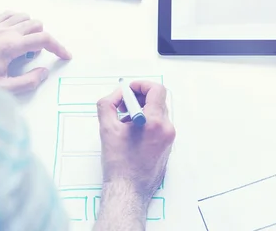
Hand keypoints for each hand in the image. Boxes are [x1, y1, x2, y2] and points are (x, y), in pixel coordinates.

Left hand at [0, 11, 70, 93]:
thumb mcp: (3, 87)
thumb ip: (27, 81)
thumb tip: (43, 72)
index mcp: (11, 46)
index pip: (43, 39)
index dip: (58, 47)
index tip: (64, 55)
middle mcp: (5, 32)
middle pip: (37, 25)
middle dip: (44, 39)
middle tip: (35, 57)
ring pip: (24, 17)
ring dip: (31, 29)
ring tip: (25, 46)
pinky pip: (8, 14)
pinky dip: (17, 20)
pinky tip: (15, 32)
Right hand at [97, 81, 174, 201]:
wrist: (128, 191)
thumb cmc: (119, 164)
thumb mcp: (107, 129)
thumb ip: (108, 104)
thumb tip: (116, 94)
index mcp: (155, 122)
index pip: (157, 90)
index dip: (141, 85)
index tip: (129, 89)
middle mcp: (166, 128)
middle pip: (157, 100)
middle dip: (139, 98)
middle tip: (122, 105)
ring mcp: (169, 139)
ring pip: (157, 113)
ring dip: (141, 110)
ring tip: (124, 121)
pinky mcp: (167, 147)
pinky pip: (159, 126)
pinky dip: (146, 122)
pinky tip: (131, 133)